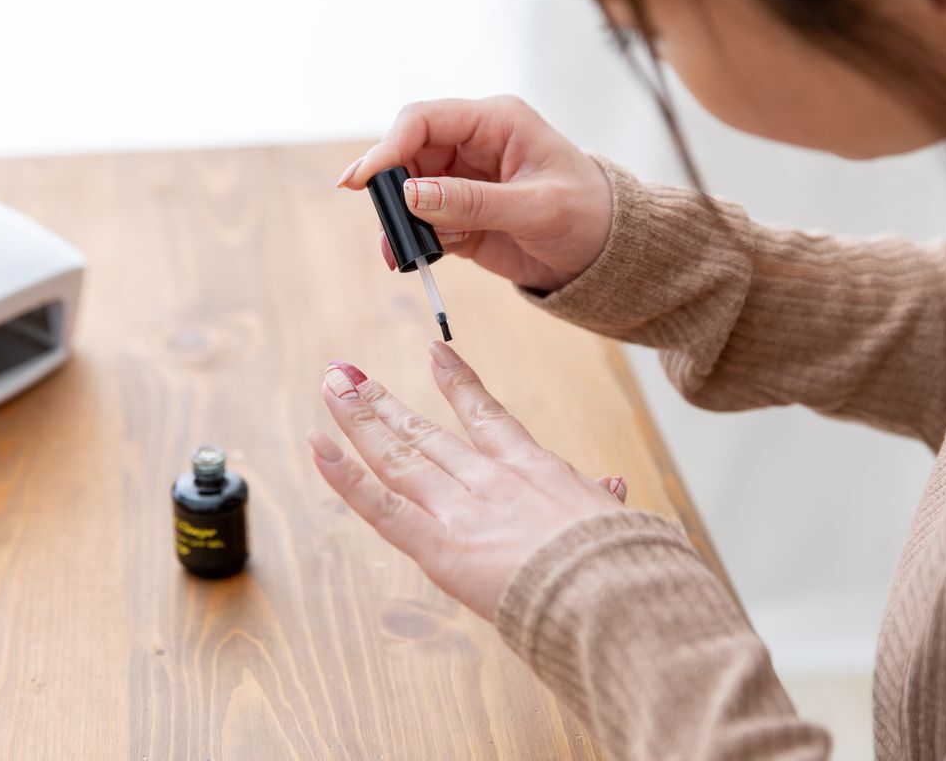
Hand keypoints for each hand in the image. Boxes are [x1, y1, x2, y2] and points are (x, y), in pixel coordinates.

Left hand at [307, 342, 626, 618]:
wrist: (616, 592)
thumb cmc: (625, 563)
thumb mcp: (617, 521)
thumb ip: (601, 499)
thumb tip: (610, 484)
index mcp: (534, 469)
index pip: (487, 417)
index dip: (457, 384)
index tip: (435, 354)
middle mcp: (490, 479)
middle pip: (425, 434)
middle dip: (382, 403)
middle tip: (349, 374)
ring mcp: (461, 508)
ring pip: (398, 456)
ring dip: (359, 420)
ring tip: (331, 387)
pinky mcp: (441, 547)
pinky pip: (382, 507)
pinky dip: (346, 478)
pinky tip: (320, 447)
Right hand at [336, 96, 613, 291]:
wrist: (608, 255)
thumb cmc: (588, 216)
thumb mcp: (535, 209)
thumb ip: (471, 202)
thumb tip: (410, 195)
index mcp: (495, 123)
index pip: (425, 120)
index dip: (388, 146)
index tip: (362, 180)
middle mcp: (474, 146)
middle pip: (408, 154)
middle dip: (389, 188)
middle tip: (383, 224)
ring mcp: (464, 181)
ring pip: (409, 191)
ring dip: (398, 220)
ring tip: (397, 253)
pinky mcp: (461, 216)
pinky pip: (422, 222)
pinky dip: (413, 240)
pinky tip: (413, 259)